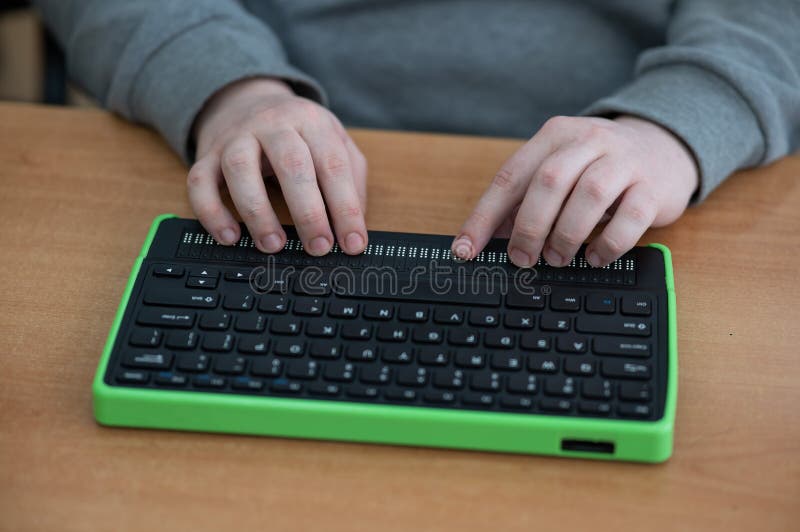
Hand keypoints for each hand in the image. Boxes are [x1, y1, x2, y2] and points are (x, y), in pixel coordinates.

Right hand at [189, 77, 367, 254]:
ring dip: (257, 213)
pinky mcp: (208, 154)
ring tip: (273, 245)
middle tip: (319, 247)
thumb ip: (352, 180)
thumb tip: (355, 226)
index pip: (333, 166)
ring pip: (241, 169)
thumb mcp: (334, 142)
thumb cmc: (299, 133)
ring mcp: (236, 136)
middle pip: (291, 164)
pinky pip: (200, 181)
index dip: (346, 208)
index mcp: (311, 122)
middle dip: (308, 213)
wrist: (248, 100)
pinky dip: (211, 213)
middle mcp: (273, 124)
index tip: (353, 244)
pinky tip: (229, 237)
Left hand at [452, 115, 697, 266]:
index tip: (465, 249)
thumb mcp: (559, 170)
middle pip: (549, 182)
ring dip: (566, 236)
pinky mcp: (653, 186)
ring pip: (590, 196)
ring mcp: (625, 160)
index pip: (510, 176)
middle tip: (522, 259)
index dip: (484, 216)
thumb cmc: (598, 166)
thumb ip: (524, 198)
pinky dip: (607, 244)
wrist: (664, 146)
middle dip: (529, 228)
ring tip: (557, 257)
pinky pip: (630, 218)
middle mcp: (589, 140)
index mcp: (554, 135)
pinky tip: (595, 256)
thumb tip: (484, 239)